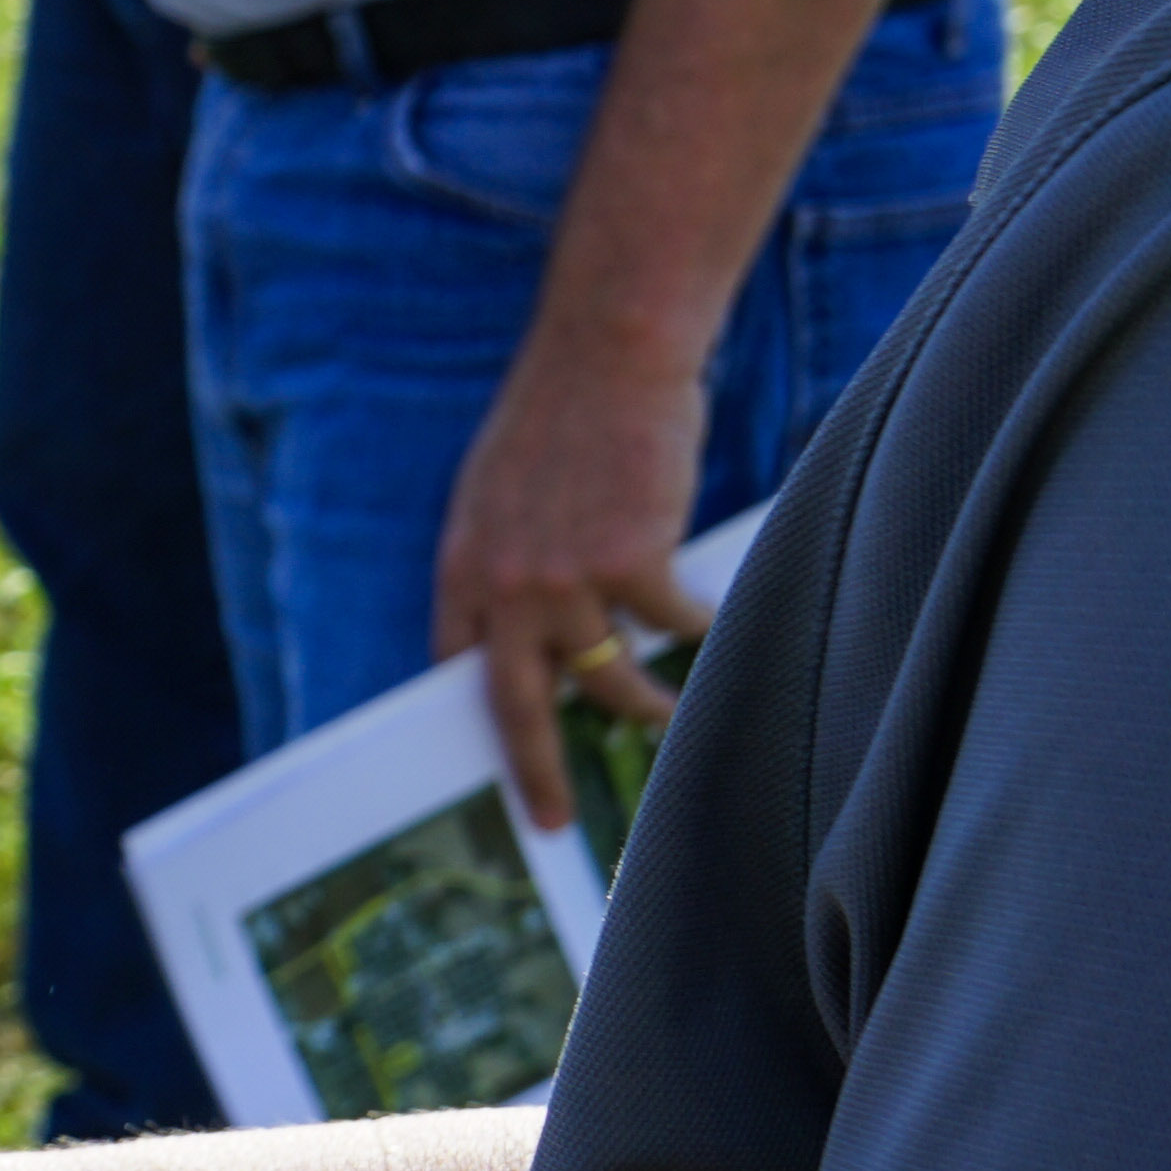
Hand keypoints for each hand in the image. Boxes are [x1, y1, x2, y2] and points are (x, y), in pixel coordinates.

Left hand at [432, 315, 712, 828]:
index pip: (459, 665)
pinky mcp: (631, 564)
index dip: (479, 715)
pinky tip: (712, 619)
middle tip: (548, 819)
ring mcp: (565, 578)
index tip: (494, 758)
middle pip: (514, 705)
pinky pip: (673, 628)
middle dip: (533, 770)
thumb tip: (535, 624)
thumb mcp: (503, 491)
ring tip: (666, 719)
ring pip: (609, 679)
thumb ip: (509, 560)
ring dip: (645, 708)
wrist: (610, 351)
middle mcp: (504, 582)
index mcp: (464, 564)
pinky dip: (698, 629)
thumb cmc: (567, 414)